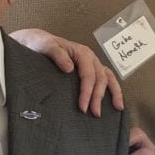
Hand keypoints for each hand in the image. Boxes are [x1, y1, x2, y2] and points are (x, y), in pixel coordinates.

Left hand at [8, 28, 123, 114]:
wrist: (36, 41)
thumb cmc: (40, 44)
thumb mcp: (45, 46)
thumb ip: (57, 54)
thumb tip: (70, 68)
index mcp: (82, 53)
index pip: (88, 75)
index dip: (87, 92)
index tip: (82, 107)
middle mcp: (90, 58)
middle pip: (99, 78)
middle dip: (98, 97)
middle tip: (94, 114)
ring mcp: (92, 63)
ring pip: (107, 77)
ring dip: (112, 93)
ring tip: (117, 108)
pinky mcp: (90, 69)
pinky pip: (106, 78)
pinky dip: (112, 88)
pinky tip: (115, 100)